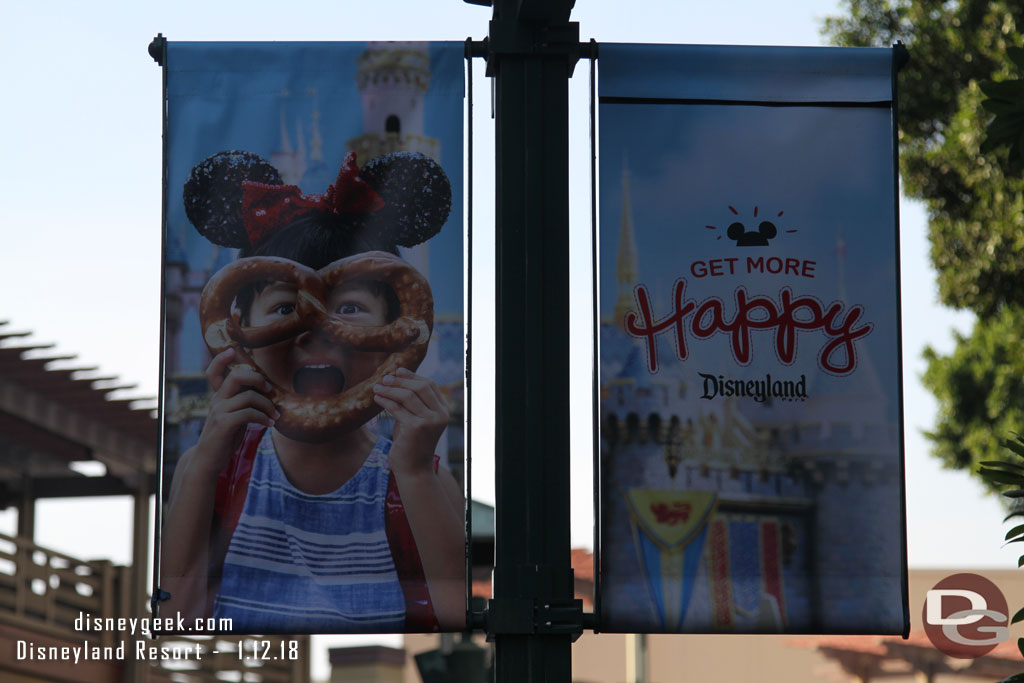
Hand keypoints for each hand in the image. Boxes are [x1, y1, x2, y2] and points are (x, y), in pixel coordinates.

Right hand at [191, 348, 278, 477]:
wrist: (209, 460)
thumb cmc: (225, 438)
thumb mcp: (233, 417)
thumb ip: (242, 404)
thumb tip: (266, 393)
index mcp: (218, 397)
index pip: (213, 372)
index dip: (221, 359)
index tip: (232, 350)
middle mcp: (217, 400)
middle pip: (236, 376)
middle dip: (258, 379)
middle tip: (270, 390)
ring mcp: (219, 411)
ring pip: (249, 396)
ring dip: (268, 405)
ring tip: (276, 416)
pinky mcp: (224, 424)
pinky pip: (249, 413)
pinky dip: (264, 418)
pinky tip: (270, 424)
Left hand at [372, 367, 448, 475]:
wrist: (413, 470)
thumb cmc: (412, 443)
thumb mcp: (417, 419)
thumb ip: (413, 403)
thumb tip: (397, 379)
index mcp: (444, 410)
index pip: (429, 385)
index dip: (413, 376)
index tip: (397, 371)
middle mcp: (440, 415)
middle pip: (420, 387)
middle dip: (400, 380)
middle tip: (384, 378)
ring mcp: (429, 421)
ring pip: (408, 395)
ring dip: (390, 389)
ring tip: (376, 387)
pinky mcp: (415, 428)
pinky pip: (397, 408)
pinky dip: (385, 401)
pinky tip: (377, 398)